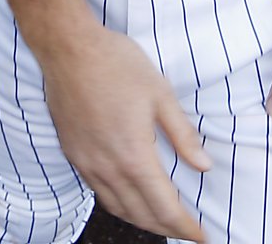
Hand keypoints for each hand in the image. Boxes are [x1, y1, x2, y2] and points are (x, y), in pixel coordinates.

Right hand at [40, 23, 208, 239]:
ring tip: (161, 221)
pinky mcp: (73, 152)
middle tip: (186, 230)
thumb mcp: (160, 94)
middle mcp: (108, 166)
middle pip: (140, 214)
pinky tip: (127, 197)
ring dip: (141, 220)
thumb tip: (203, 165)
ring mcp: (87, 161)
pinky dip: (118, 204)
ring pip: (116, 207)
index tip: (202, 236)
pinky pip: (98, 191)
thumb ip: (182, 135)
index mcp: (134, 155)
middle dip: (166, 228)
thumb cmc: (115, 64)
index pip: (164, 207)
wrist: (68, 47)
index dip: (185, 226)